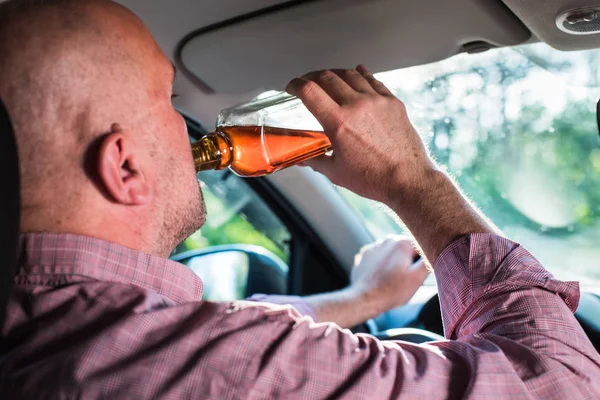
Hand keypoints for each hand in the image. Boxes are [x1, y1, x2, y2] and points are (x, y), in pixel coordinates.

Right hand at [286, 65, 435, 203]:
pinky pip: (373, 80)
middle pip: (327, 77)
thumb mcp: (336, 172)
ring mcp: (377, 101)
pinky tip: (357, 72)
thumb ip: (315, 160)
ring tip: (329, 78)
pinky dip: (361, 74)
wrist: (408, 180)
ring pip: (350, 74)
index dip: (295, 84)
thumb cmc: (374, 179)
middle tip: (307, 83)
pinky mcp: (392, 102)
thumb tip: (302, 159)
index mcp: (339, 123)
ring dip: (334, 73)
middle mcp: (357, 106)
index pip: (309, 91)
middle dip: (312, 77)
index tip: (292, 87)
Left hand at [349, 237, 428, 312]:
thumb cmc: (391, 291)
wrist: (364, 299)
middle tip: (405, 279)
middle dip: (409, 262)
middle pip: (407, 249)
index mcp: (402, 243)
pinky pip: (380, 258)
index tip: (418, 273)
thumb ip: (428, 262)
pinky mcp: (365, 256)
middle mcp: (387, 240)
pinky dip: (383, 266)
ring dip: (396, 263)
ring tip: (393, 279)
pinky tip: (382, 278)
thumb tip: (435, 253)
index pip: (422, 247)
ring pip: (393, 253)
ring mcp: (374, 247)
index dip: (422, 261)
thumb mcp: (417, 278)